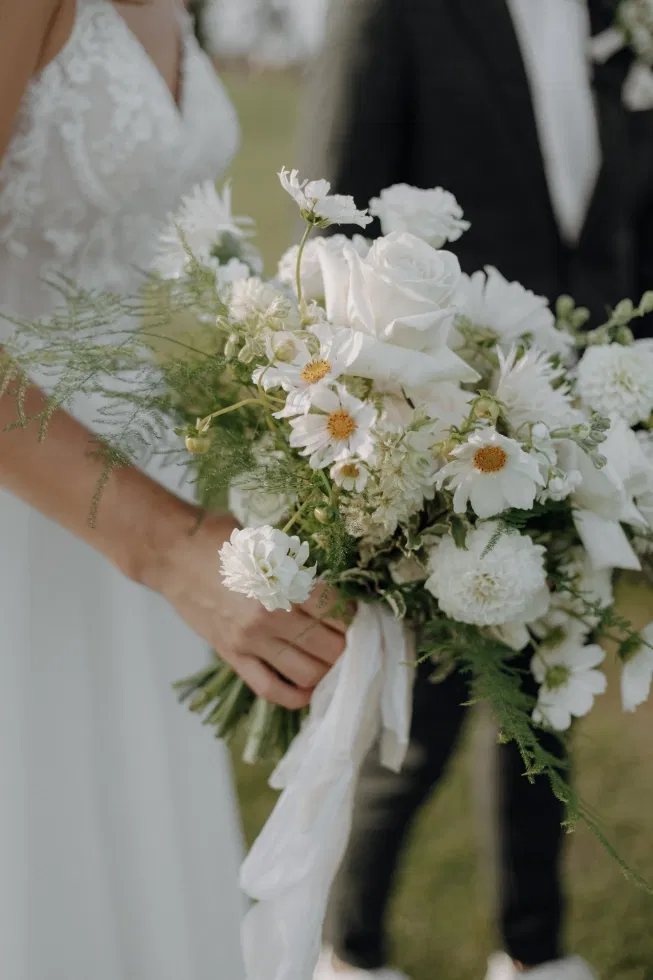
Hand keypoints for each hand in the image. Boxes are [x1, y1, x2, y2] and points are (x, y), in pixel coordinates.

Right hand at [147, 511, 346, 707]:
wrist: (170, 553)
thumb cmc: (220, 538)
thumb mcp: (267, 542)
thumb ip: (298, 566)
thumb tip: (333, 586)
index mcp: (282, 582)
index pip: (337, 611)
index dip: (354, 617)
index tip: (359, 617)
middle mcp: (269, 617)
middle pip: (329, 647)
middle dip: (347, 647)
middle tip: (352, 641)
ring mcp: (249, 641)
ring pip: (307, 673)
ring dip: (327, 671)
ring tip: (333, 661)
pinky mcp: (232, 656)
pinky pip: (269, 688)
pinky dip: (295, 696)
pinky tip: (309, 690)